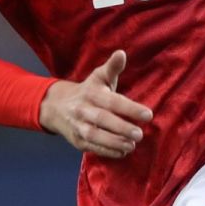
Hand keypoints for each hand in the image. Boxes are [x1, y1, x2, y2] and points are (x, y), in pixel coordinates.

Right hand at [39, 49, 153, 158]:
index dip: (130, 108)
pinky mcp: (77, 141)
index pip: (112, 101)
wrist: (56, 106)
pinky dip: (107, 151)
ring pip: (95, 135)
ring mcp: (78, 126)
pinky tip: (122, 152)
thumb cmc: (87, 91)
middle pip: (102, 119)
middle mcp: (83, 109)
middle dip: (121, 127)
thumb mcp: (98, 77)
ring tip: (132, 145)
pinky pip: (92, 147)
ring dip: (114, 142)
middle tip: (140, 134)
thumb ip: (112, 68)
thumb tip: (121, 53)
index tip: (148, 115)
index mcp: (91, 92)